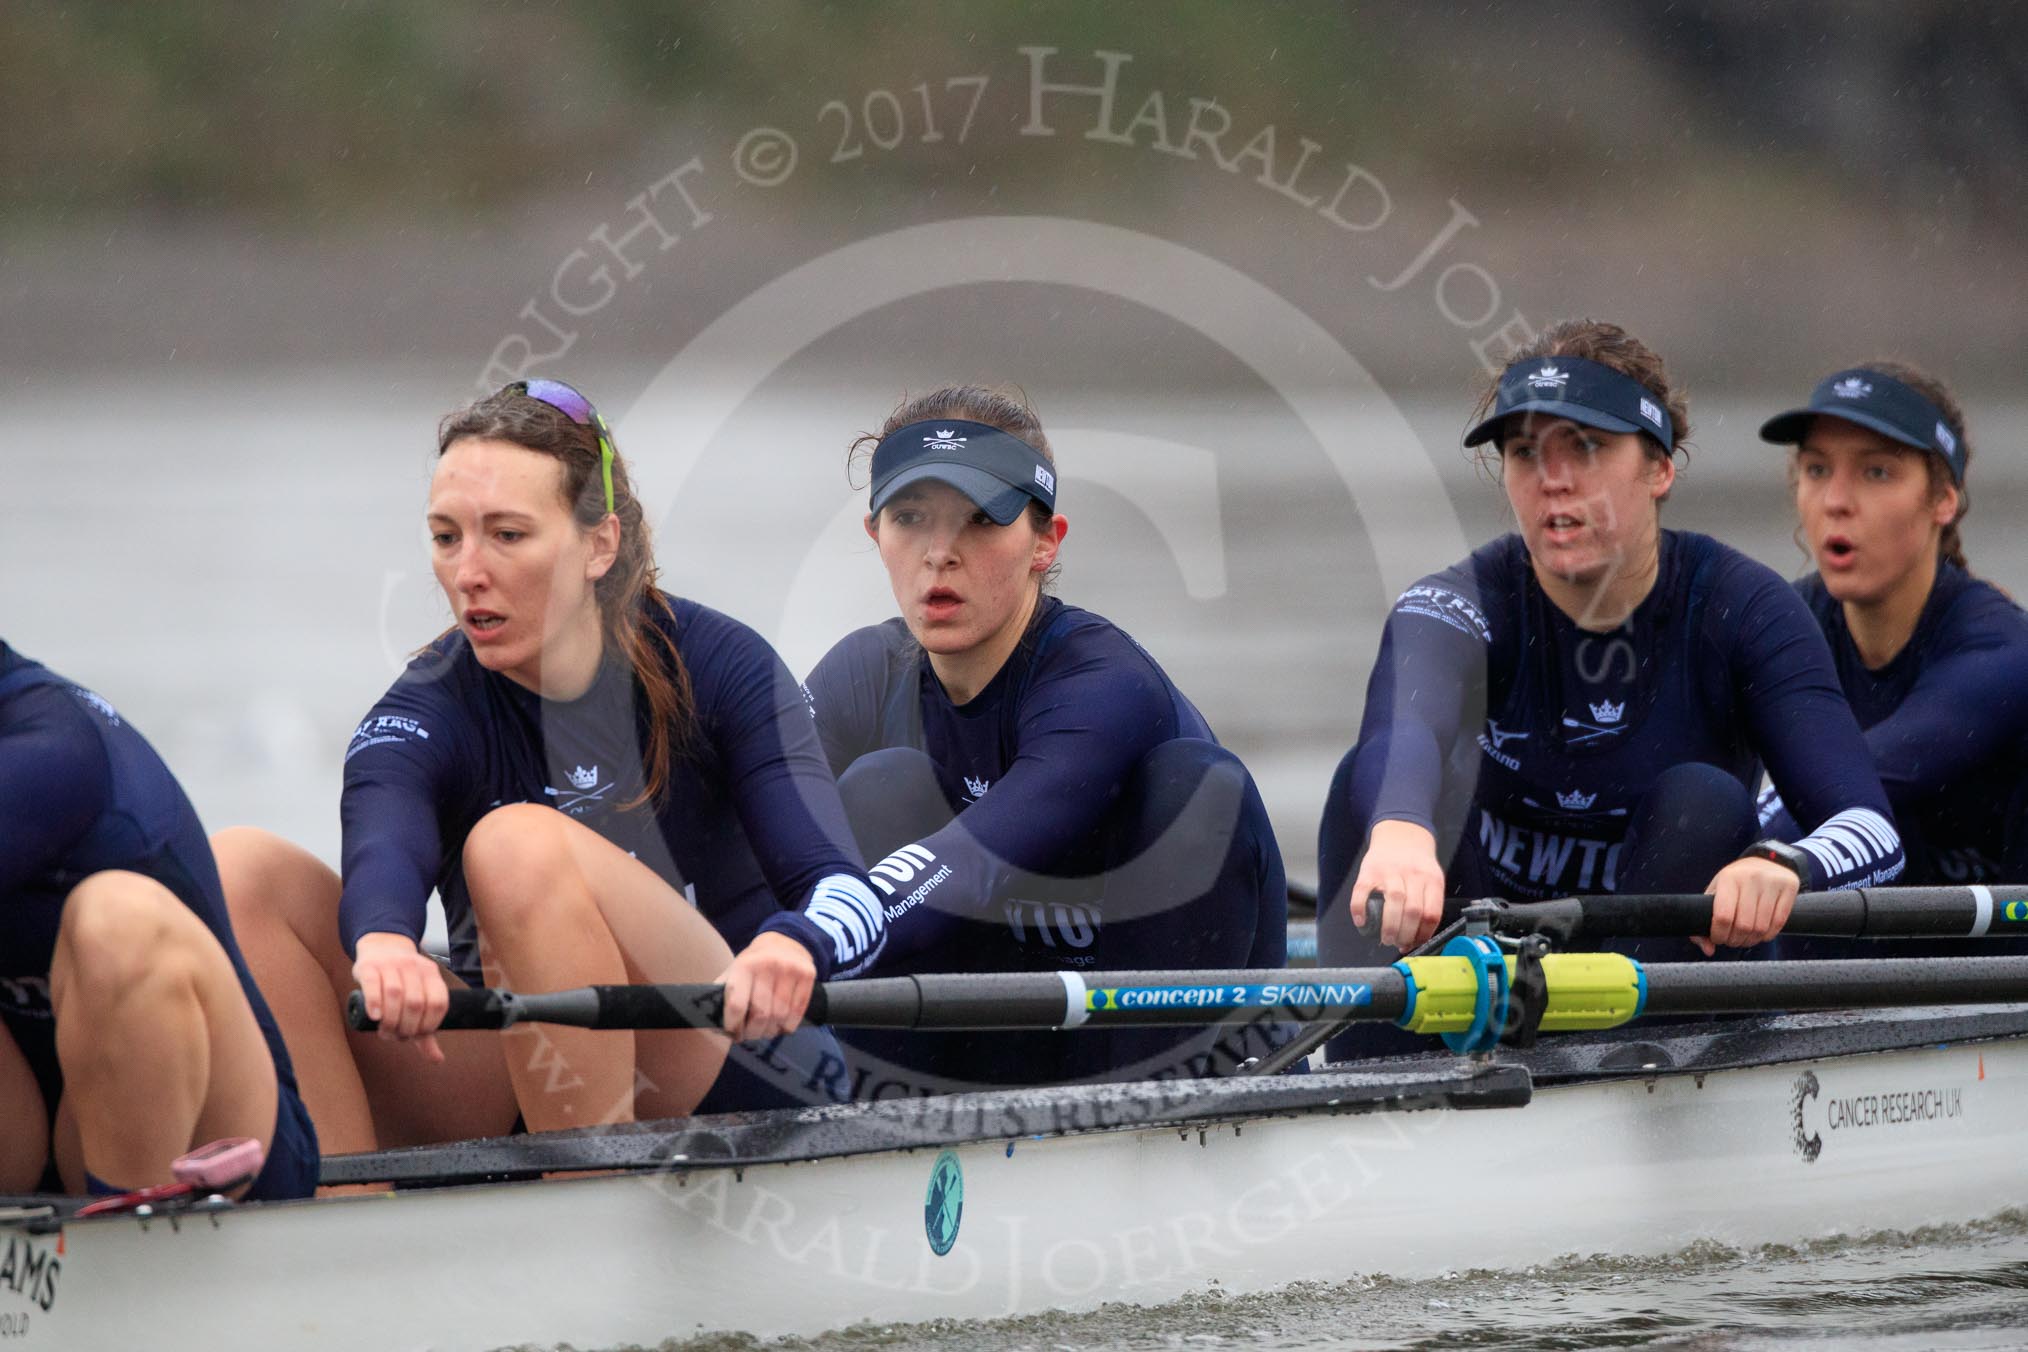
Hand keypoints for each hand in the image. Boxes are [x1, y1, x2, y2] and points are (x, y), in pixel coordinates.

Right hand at [352, 931, 448, 1062]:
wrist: (381, 946)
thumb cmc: (402, 980)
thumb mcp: (419, 998)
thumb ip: (426, 1029)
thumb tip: (437, 1060)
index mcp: (431, 974)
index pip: (438, 1003)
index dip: (429, 1025)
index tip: (416, 1035)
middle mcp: (414, 967)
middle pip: (416, 1003)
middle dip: (406, 1027)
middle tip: (396, 1036)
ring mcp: (391, 965)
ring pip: (395, 994)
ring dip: (391, 1020)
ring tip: (385, 1031)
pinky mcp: (369, 966)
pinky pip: (373, 984)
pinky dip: (375, 1002)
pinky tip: (375, 1017)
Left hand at [717, 931, 815, 1042]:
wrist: (785, 941)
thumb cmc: (753, 964)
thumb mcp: (734, 971)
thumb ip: (721, 995)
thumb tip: (712, 1025)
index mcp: (744, 966)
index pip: (736, 1005)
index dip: (733, 1026)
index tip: (733, 1034)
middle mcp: (767, 966)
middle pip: (760, 1015)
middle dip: (753, 1032)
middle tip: (749, 1035)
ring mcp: (789, 970)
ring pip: (780, 1017)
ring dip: (770, 1031)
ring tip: (765, 1031)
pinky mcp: (807, 975)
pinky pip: (797, 1013)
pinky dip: (788, 1026)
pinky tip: (781, 1025)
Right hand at [1351, 819, 1447, 951]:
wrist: (1401, 833)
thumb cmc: (1416, 864)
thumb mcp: (1431, 878)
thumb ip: (1429, 903)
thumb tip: (1419, 938)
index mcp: (1431, 880)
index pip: (1431, 913)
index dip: (1423, 934)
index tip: (1416, 944)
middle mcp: (1412, 875)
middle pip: (1413, 910)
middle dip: (1406, 934)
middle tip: (1399, 944)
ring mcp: (1390, 871)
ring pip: (1393, 902)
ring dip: (1389, 926)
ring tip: (1386, 938)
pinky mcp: (1369, 870)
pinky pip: (1362, 892)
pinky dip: (1359, 910)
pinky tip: (1361, 922)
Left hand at [1694, 857, 1798, 955]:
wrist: (1769, 859)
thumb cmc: (1737, 880)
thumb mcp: (1717, 891)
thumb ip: (1705, 919)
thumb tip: (1707, 949)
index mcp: (1729, 878)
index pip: (1723, 916)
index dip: (1719, 934)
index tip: (1718, 938)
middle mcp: (1751, 878)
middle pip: (1743, 926)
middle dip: (1735, 940)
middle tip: (1732, 940)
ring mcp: (1772, 883)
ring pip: (1761, 928)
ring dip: (1751, 940)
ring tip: (1745, 938)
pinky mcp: (1789, 888)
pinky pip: (1778, 923)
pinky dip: (1767, 935)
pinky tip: (1760, 933)